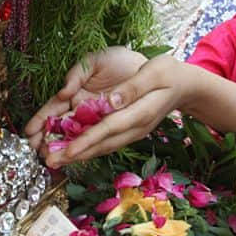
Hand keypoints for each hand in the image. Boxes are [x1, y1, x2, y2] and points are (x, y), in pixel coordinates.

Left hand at [27, 53, 188, 166]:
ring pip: (101, 146)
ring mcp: (132, 132)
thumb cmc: (169, 74)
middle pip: (101, 144)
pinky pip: (104, 142)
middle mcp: (135, 127)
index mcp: (141, 112)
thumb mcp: (156, 72)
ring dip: (77, 155)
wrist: (185, 86)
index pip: (110, 128)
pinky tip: (70, 151)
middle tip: (49, 163)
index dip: (87, 141)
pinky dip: (86, 148)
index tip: (68, 152)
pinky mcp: (128, 130)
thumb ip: (134, 87)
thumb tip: (112, 101)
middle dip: (75, 154)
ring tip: (53, 161)